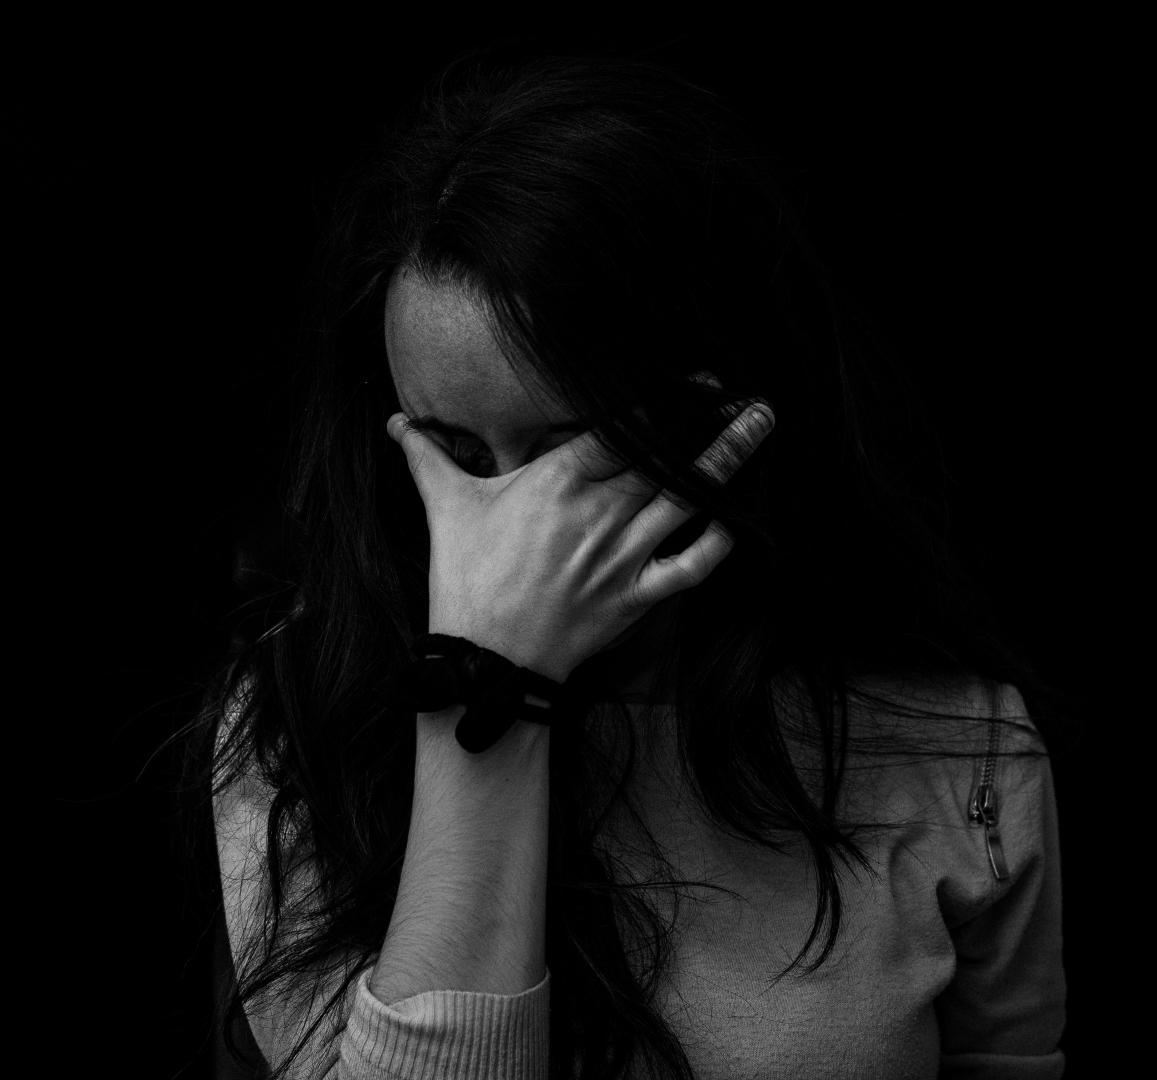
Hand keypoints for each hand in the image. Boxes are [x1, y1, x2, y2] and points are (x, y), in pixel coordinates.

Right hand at [387, 403, 774, 682]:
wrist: (484, 660)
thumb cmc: (464, 578)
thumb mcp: (445, 509)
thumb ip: (427, 457)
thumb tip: (396, 421)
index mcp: (556, 483)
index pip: (621, 428)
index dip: (663, 400)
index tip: (697, 378)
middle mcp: (597, 515)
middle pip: (666, 457)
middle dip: (710, 422)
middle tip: (748, 394)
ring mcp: (621, 557)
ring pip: (688, 500)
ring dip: (729, 461)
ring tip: (760, 425)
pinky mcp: (635, 598)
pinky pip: (689, 567)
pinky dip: (718, 543)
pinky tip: (738, 519)